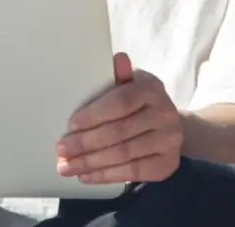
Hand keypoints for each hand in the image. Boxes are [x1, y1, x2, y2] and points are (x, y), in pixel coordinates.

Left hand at [55, 53, 183, 184]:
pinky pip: (133, 172)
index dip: (93, 115)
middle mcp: (165, 114)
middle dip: (85, 143)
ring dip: (91, 163)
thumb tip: (118, 58)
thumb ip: (119, 75)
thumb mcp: (130, 83)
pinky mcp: (167, 164)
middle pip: (119, 132)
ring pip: (124, 154)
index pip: (120, 103)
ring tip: (67, 166)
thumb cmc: (140, 102)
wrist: (172, 126)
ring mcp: (169, 141)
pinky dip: (106, 175)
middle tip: (61, 150)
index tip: (70, 126)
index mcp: (151, 88)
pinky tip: (86, 176)